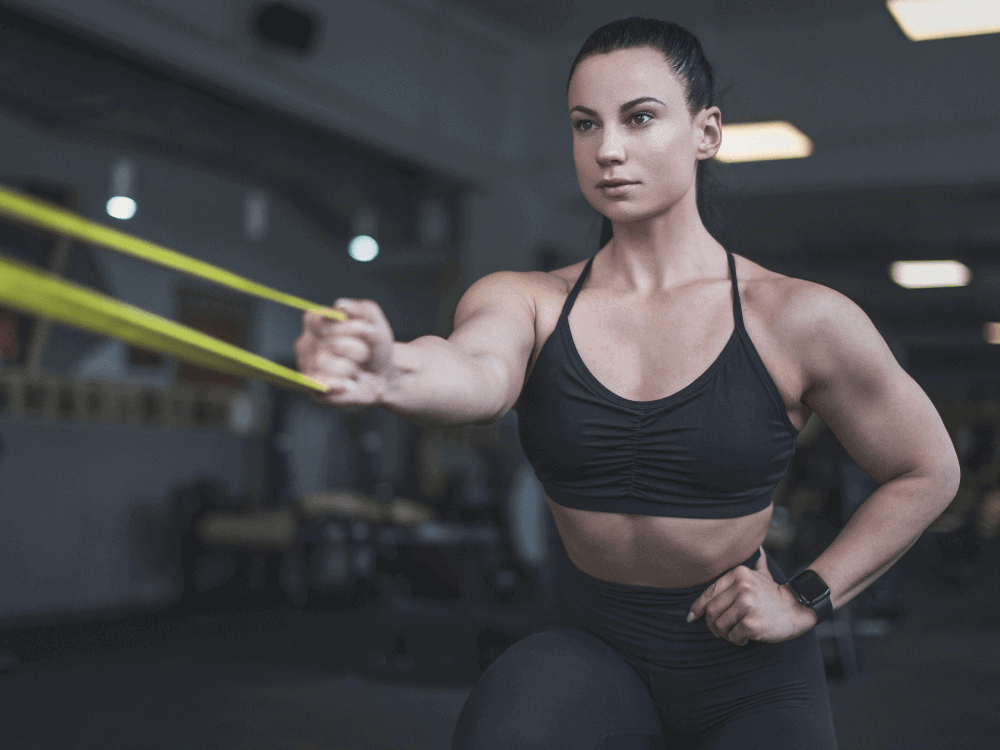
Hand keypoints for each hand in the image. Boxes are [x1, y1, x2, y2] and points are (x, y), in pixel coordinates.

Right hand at [294, 298, 395, 407]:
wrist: (384, 374)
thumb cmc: (373, 346)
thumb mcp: (374, 321)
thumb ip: (361, 308)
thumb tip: (341, 305)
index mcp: (314, 321)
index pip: (322, 319)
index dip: (350, 327)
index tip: (368, 330)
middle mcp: (305, 343)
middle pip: (332, 343)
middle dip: (358, 349)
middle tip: (364, 353)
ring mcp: (307, 367)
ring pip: (325, 363)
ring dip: (351, 367)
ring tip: (356, 369)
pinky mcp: (314, 389)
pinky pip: (321, 385)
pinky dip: (340, 385)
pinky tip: (350, 384)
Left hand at [686, 547, 817, 645]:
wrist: (798, 608)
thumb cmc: (775, 594)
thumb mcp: (763, 574)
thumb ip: (755, 563)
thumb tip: (758, 548)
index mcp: (738, 574)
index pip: (709, 592)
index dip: (698, 607)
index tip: (692, 617)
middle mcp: (741, 587)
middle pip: (711, 611)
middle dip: (712, 624)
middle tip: (717, 631)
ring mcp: (746, 605)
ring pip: (720, 625)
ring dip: (724, 634)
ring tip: (734, 634)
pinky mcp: (752, 623)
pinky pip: (733, 636)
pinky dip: (736, 640)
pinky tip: (745, 638)